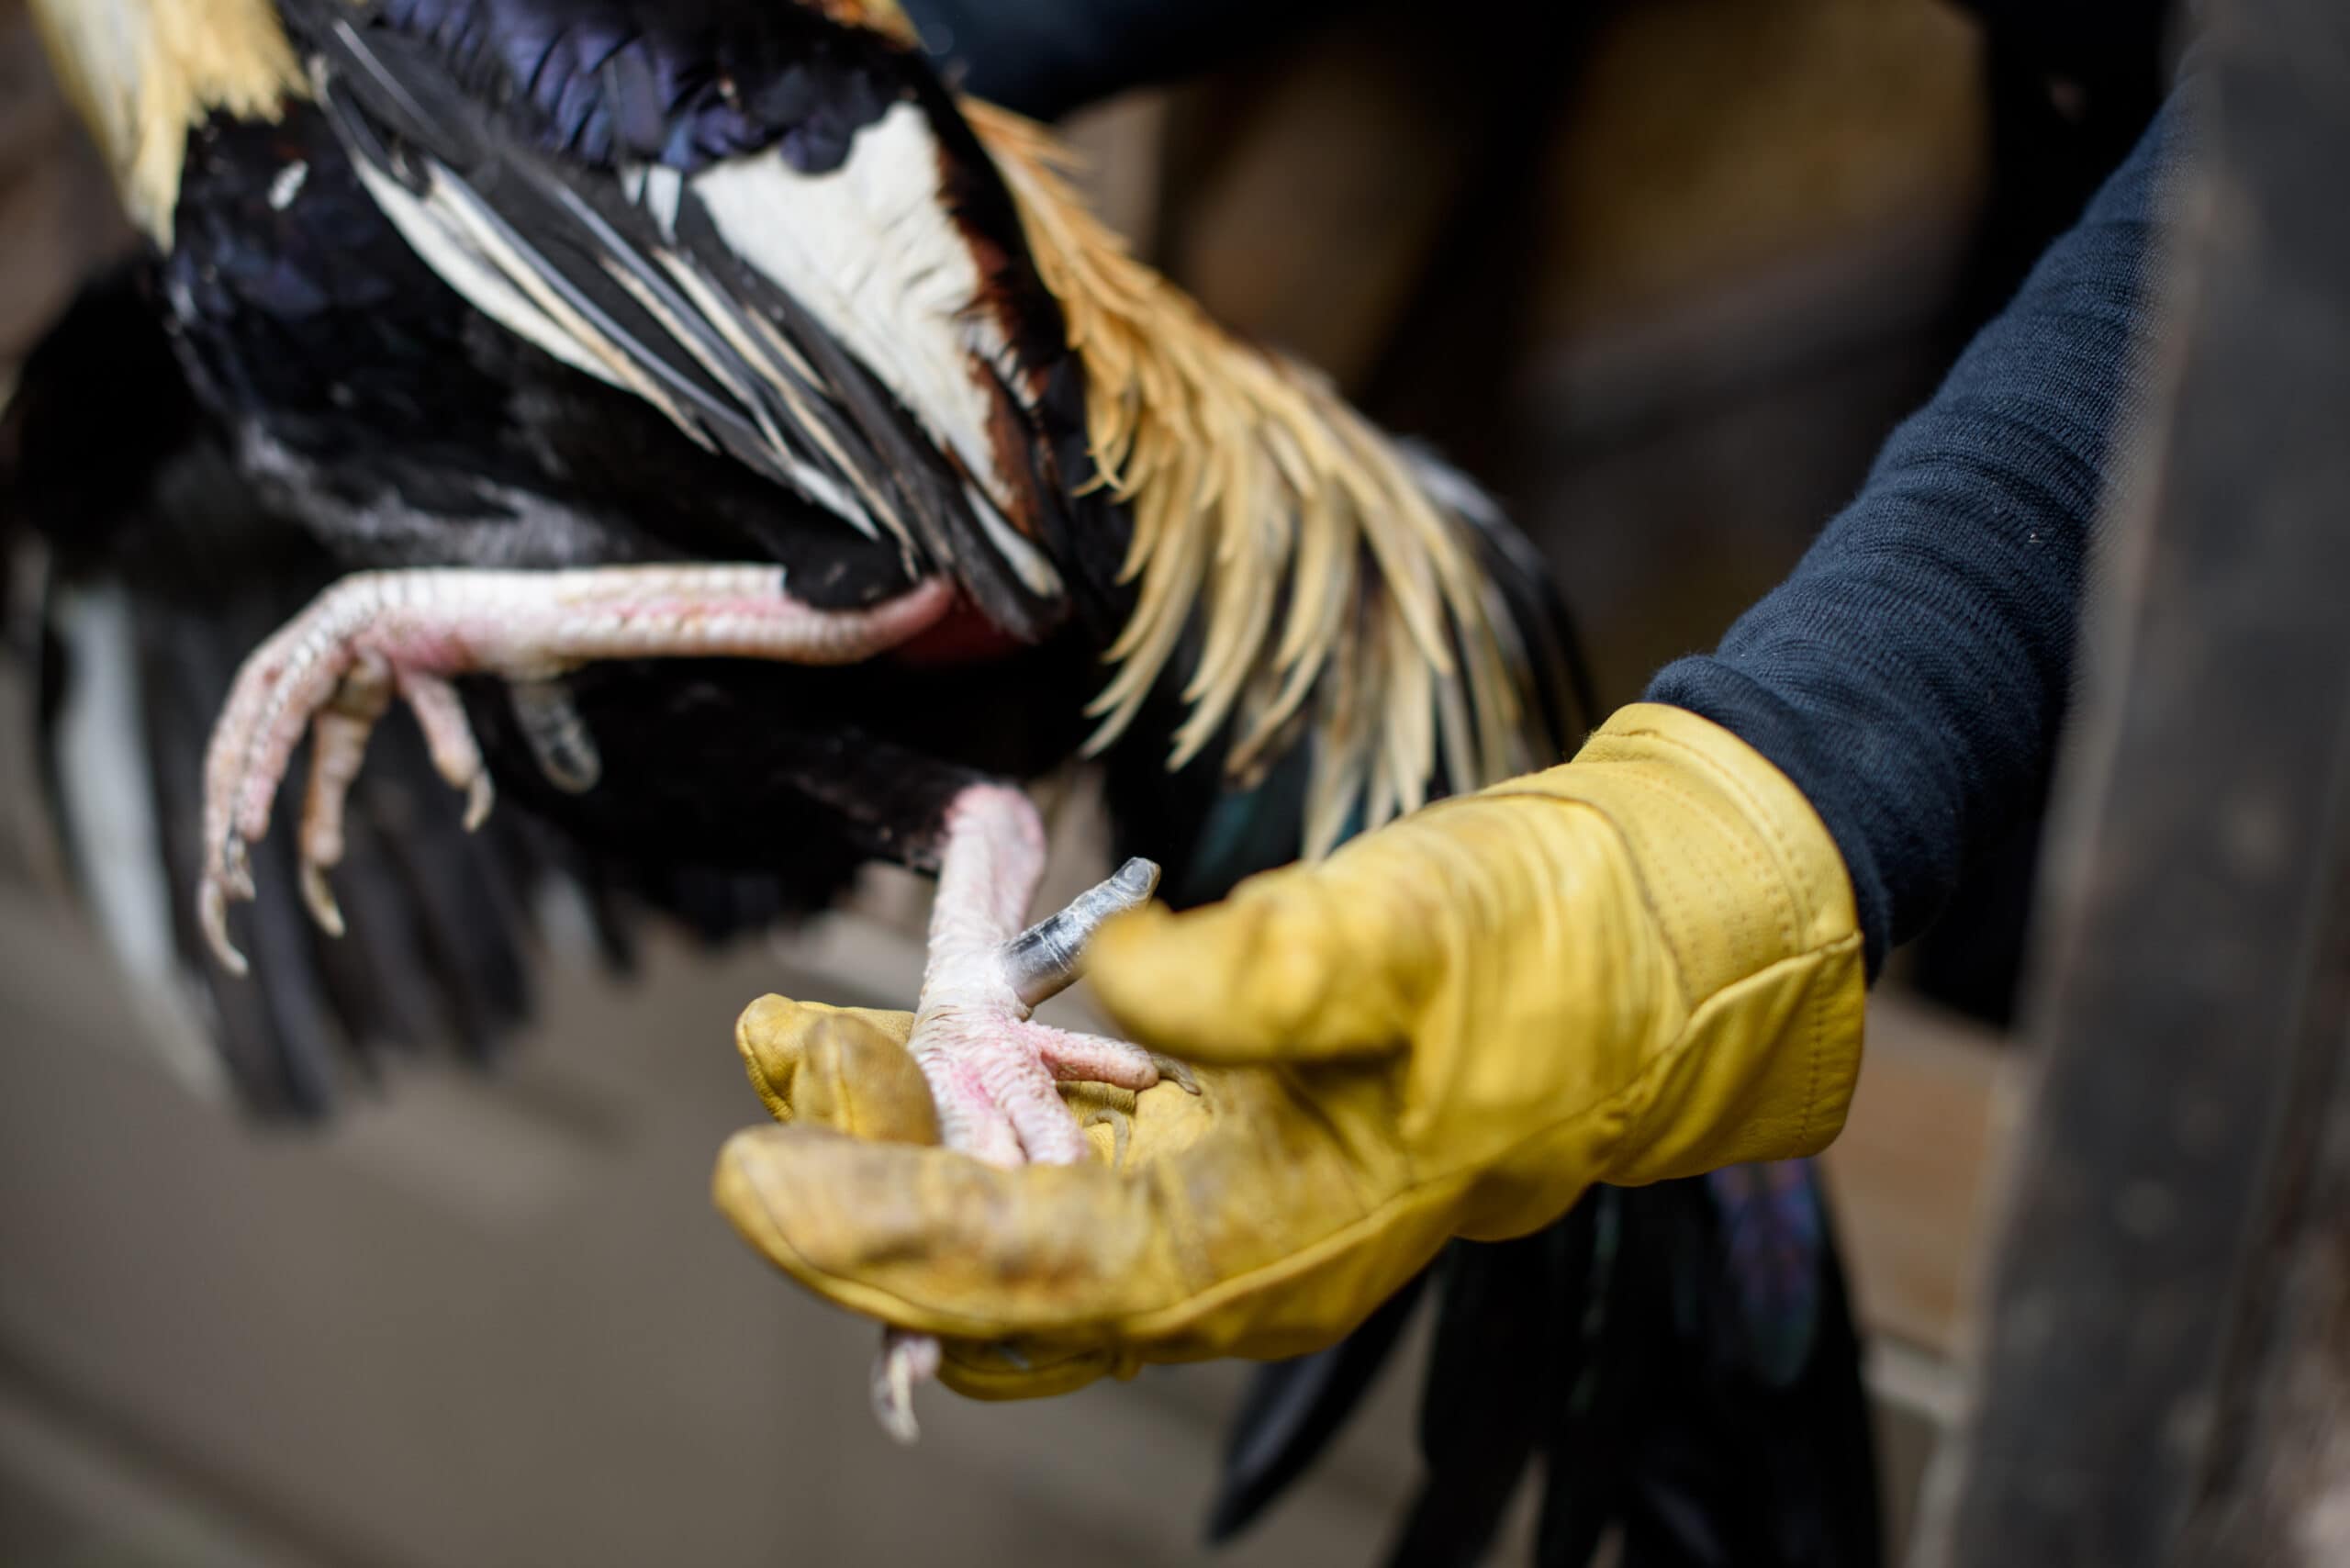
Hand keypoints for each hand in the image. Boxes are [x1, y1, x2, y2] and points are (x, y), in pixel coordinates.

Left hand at [712, 705, 1866, 1395]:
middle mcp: (1225, 1259)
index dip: (877, 1226)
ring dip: (897, 1129)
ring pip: (1012, 1203)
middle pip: (990, 1258)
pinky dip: (971, 1096)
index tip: (753, 1173)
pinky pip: (1061, 1148)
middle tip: (770, 1063)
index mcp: (1268, 1246)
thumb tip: (1127, 976)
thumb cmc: (1550, 958)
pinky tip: (905, 1031)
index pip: (1027, 1267)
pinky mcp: (1219, 1142)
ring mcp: (1219, 1207)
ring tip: (791, 1038)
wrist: (1645, 952)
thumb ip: (1265, 970)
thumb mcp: (1416, 939)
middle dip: (860, 1173)